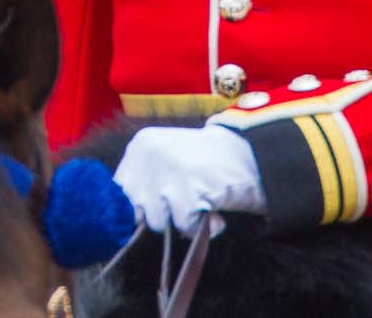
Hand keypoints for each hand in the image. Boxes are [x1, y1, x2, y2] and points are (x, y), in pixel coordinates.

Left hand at [114, 125, 264, 234]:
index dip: (138, 206)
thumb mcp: (168, 159)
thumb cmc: (208, 164)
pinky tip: (214, 210)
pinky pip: (184, 226)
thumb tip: (123, 216)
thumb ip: (144, 180)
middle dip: (160, 214)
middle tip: (185, 202)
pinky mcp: (189, 189)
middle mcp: (150, 153)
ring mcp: (168, 170)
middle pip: (135, 209)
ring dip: (181, 221)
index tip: (160, 207)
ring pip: (157, 220)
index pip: (118, 190)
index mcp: (141, 145)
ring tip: (201, 203)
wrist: (253, 156)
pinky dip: (202, 226)